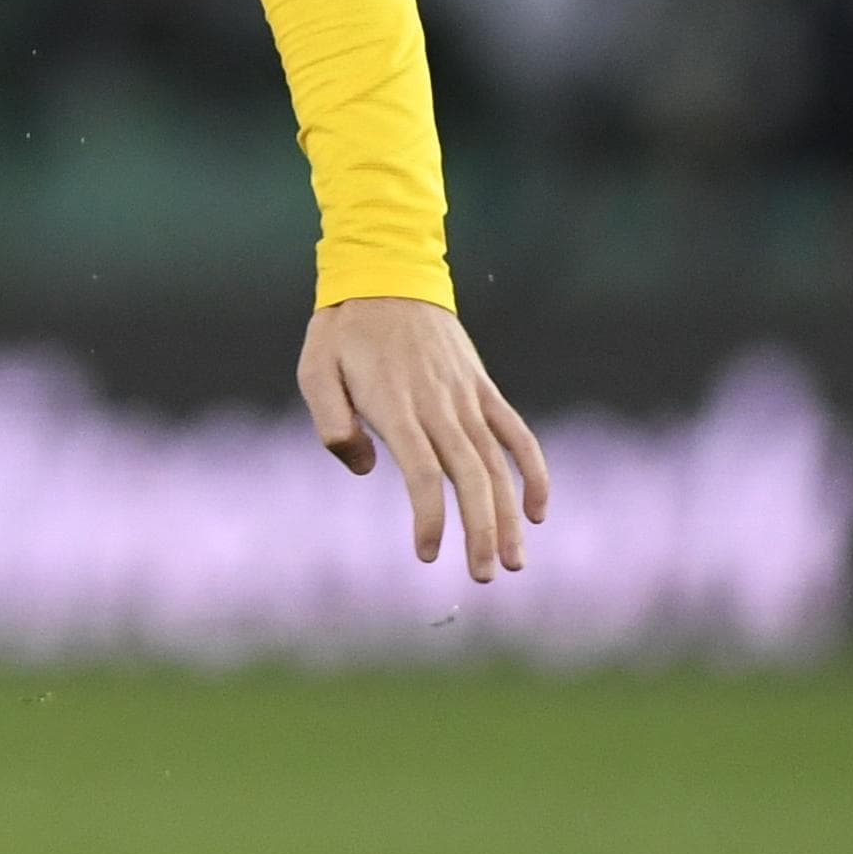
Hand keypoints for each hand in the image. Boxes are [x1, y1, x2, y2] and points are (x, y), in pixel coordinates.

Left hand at [297, 297, 550, 582]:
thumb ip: (331, 423)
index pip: (421, 472)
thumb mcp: (315, 371)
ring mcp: (467, 398)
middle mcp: (439, 406)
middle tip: (482, 575)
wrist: (386, 278)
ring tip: (512, 563)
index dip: (429, 515)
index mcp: (396, 406)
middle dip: (479, 530)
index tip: (428, 554)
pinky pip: (517, 433)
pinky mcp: (483, 389)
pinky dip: (533, 470)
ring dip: (507, 515)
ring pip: (497, 464)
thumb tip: (363, 469)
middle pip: (468, 477)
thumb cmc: (343, 333)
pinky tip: (537, 511)